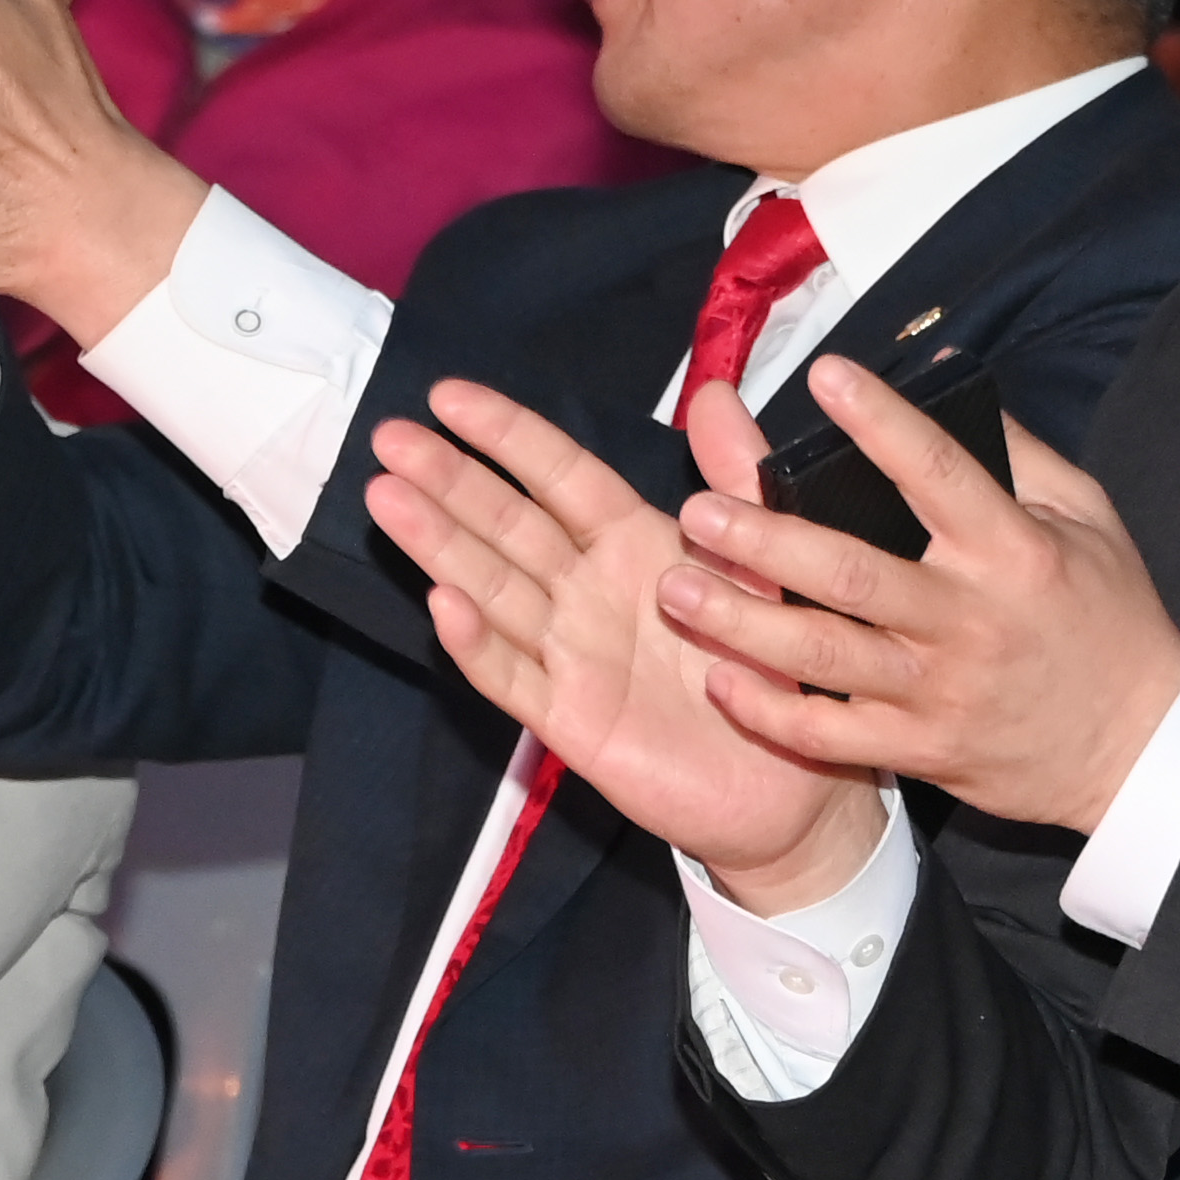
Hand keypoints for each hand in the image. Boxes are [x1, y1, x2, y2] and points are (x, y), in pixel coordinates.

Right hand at [360, 377, 885, 904]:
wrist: (792, 787)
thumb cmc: (774, 669)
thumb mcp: (768, 563)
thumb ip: (739, 481)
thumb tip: (718, 393)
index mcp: (635, 544)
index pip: (560, 477)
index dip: (506, 436)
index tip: (448, 396)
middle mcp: (591, 592)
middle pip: (509, 525)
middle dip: (449, 481)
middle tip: (389, 437)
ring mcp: (572, 654)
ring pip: (493, 588)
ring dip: (440, 545)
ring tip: (387, 497)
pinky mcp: (569, 720)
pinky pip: (513, 676)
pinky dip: (477, 643)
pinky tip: (441, 603)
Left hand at [645, 359, 1179, 847]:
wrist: (1139, 746)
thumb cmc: (1110, 619)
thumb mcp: (1088, 519)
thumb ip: (1020, 454)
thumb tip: (947, 385)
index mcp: (1012, 551)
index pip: (937, 472)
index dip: (879, 420)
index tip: (825, 374)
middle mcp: (968, 620)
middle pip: (852, 574)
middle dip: (765, 542)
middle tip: (695, 511)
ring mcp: (940, 691)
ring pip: (826, 657)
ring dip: (743, 623)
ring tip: (676, 590)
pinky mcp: (923, 749)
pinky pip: (832, 737)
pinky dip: (772, 712)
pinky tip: (720, 681)